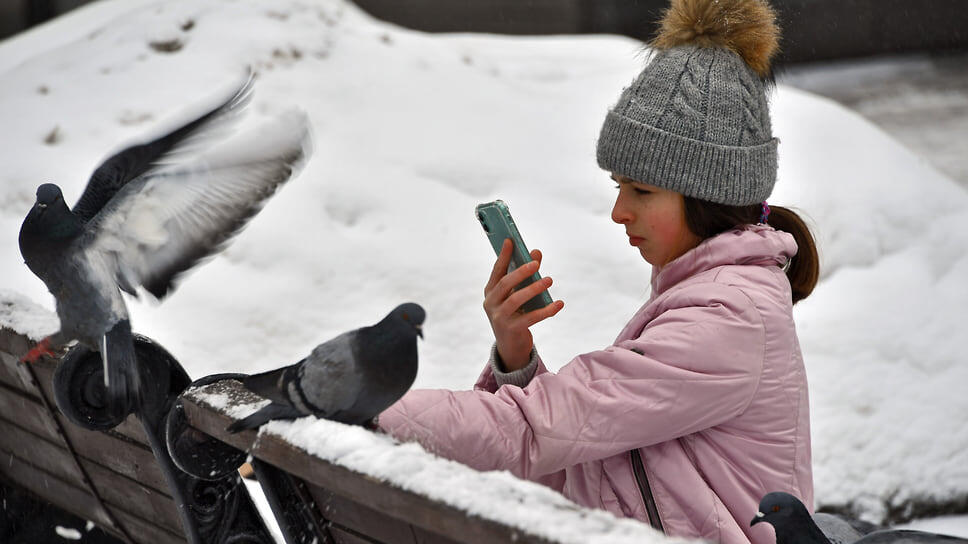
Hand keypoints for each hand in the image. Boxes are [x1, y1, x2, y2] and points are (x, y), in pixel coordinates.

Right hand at [483, 239, 563, 370]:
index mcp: (490, 291)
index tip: (510, 240)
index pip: (497, 270)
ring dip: (533, 289)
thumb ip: (526, 274)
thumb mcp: (518, 294)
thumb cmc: (515, 314)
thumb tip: (537, 253)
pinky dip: (546, 310)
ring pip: (516, 300)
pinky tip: (559, 304)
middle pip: (505, 284)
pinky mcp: (511, 330)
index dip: (503, 256)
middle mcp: (491, 303)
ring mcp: (499, 317)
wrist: (510, 346)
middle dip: (521, 272)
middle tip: (536, 263)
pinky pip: (530, 318)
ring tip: (549, 280)